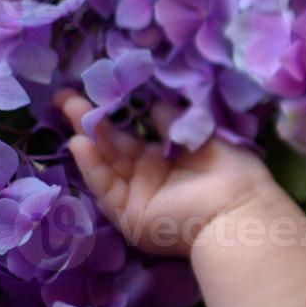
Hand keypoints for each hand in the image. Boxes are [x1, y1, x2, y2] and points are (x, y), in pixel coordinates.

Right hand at [56, 89, 280, 257]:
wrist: (240, 211)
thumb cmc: (232, 172)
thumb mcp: (201, 137)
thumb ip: (173, 122)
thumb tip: (154, 103)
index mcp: (167, 160)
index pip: (131, 136)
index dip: (113, 116)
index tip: (96, 91)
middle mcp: (148, 177)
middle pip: (112, 147)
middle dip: (89, 121)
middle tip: (65, 96)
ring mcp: (137, 196)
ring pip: (105, 163)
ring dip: (86, 137)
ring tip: (70, 108)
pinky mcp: (130, 215)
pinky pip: (106, 187)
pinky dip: (92, 166)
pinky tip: (80, 143)